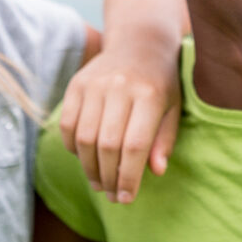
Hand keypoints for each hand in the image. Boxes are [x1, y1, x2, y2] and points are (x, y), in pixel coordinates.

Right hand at [59, 40, 180, 203]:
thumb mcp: (173, 108)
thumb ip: (165, 140)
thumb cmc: (162, 83)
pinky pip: (68, 124)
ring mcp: (95, 84)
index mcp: (150, 95)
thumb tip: (155, 172)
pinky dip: (73, 147)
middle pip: (107, 145)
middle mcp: (120, 87)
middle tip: (111, 195)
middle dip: (108, 177)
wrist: (140, 43)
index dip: (128, 177)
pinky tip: (84, 158)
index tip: (126, 198)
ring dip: (89, 168)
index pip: (134, 146)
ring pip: (84, 138)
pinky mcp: (77, 84)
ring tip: (98, 182)